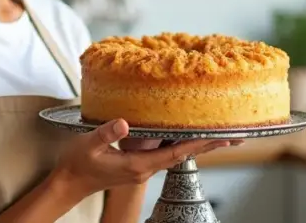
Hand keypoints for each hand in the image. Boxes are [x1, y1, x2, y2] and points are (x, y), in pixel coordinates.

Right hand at [53, 119, 237, 196]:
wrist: (70, 183)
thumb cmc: (78, 164)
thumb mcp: (89, 145)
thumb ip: (107, 134)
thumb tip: (125, 123)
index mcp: (138, 166)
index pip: (175, 154)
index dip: (198, 145)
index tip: (219, 137)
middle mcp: (145, 169)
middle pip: (183, 156)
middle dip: (209, 146)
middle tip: (235, 136)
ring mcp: (143, 168)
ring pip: (177, 155)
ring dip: (198, 145)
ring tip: (219, 134)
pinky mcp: (139, 165)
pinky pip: (166, 154)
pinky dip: (181, 145)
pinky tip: (188, 136)